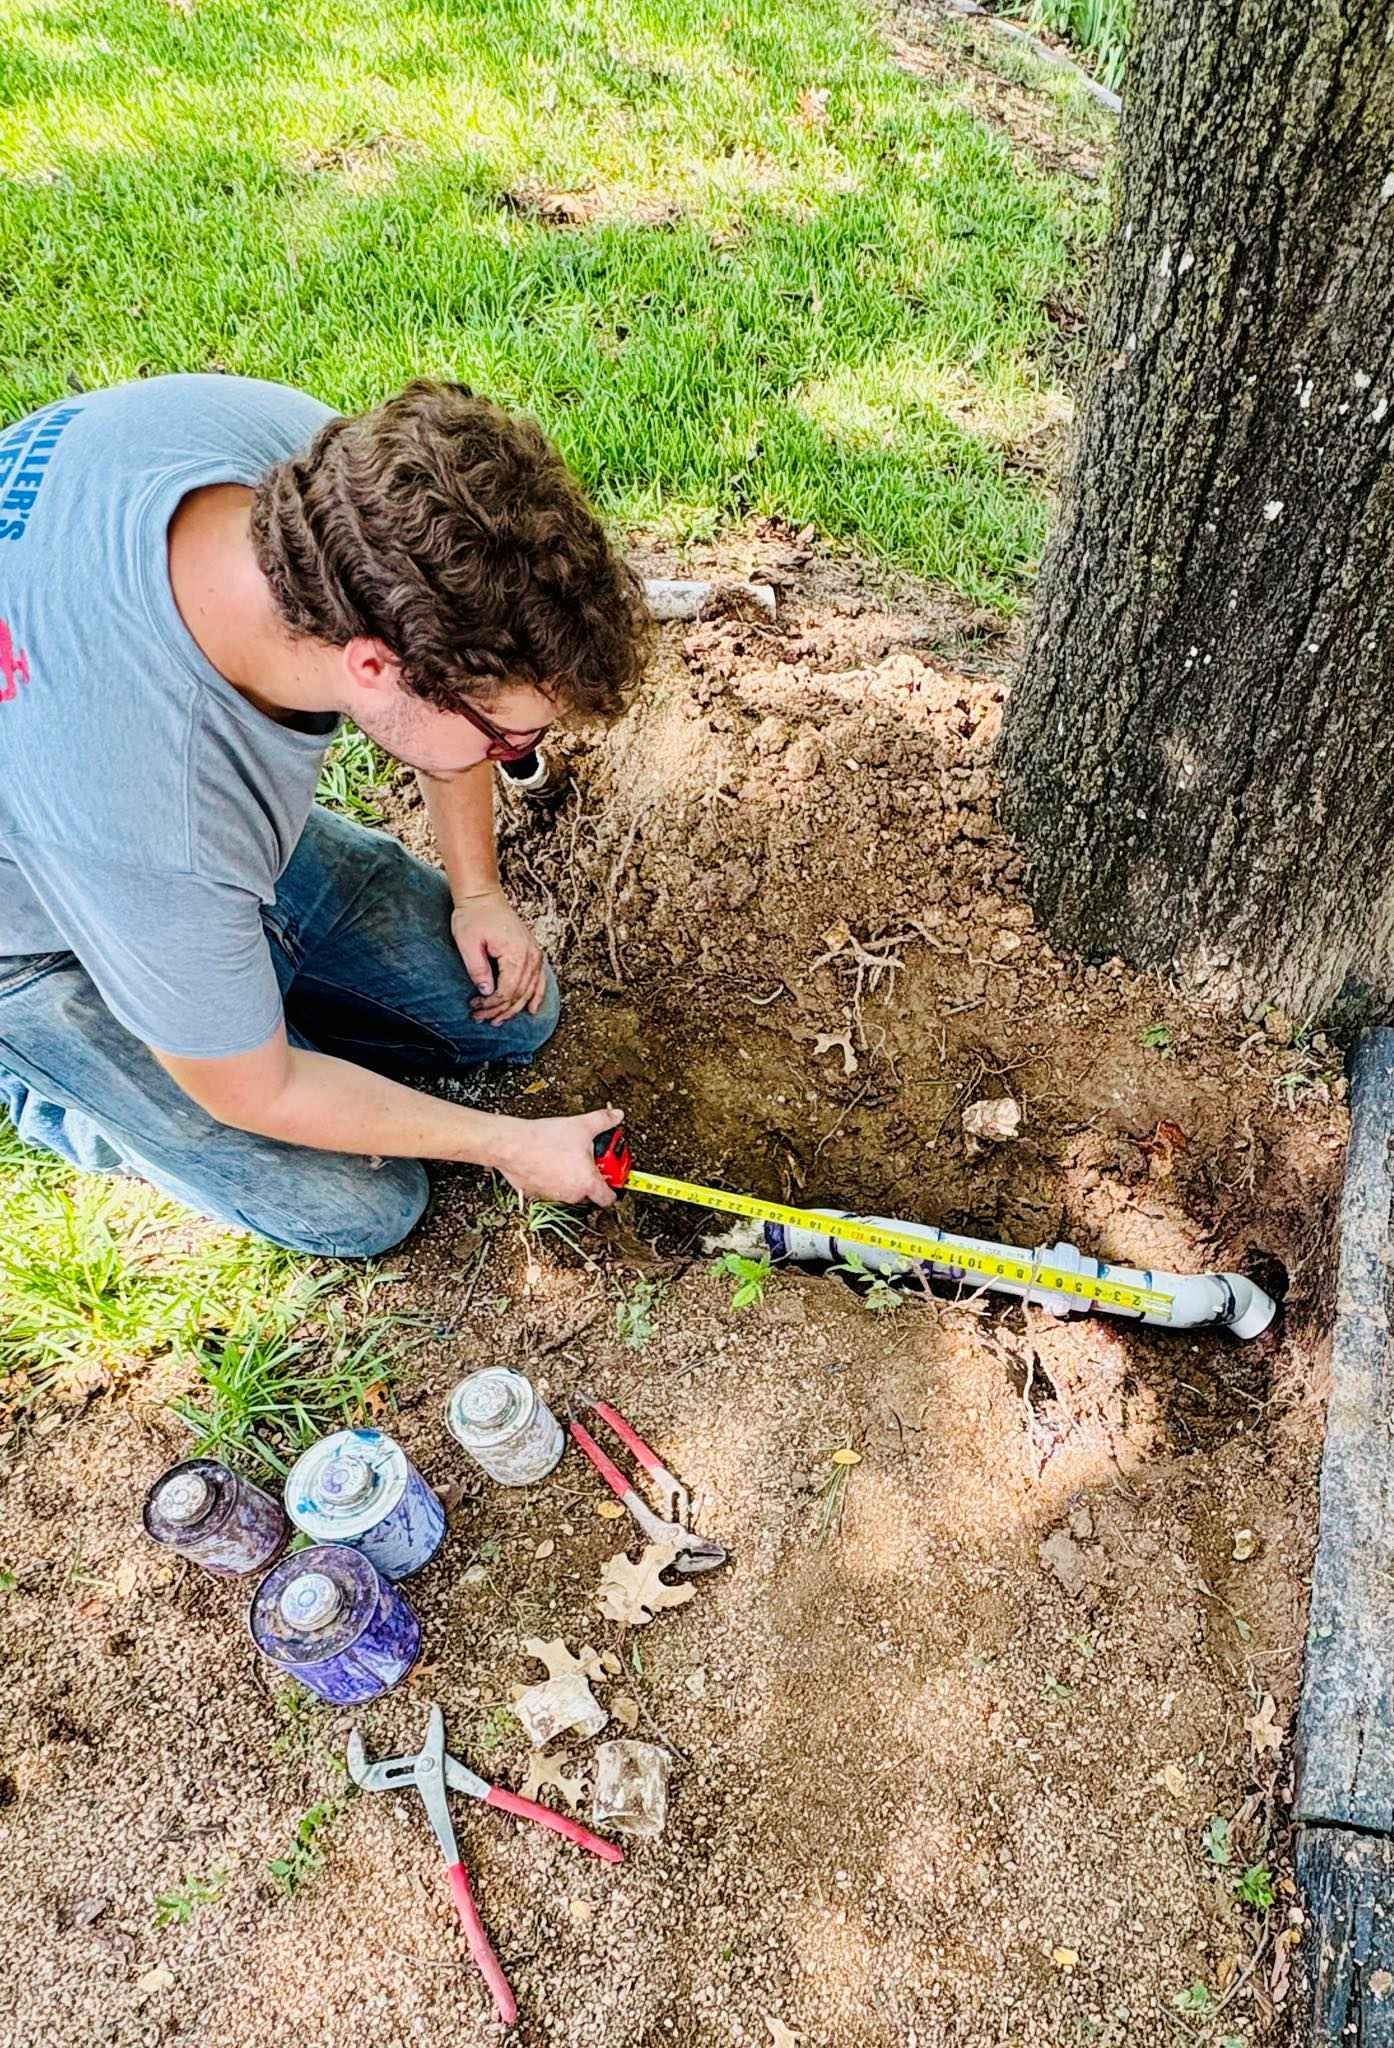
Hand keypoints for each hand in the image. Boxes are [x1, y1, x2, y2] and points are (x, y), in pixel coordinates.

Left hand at [451, 887, 546, 1025]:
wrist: (483, 897)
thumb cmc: (473, 917)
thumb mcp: (467, 943)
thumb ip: (478, 969)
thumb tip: (487, 992)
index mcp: (515, 952)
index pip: (508, 990)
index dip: (492, 1004)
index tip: (475, 1008)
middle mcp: (531, 955)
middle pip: (520, 994)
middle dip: (500, 1010)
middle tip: (481, 1019)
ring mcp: (535, 953)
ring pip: (529, 990)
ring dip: (514, 1008)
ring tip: (497, 1020)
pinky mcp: (533, 952)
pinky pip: (540, 979)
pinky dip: (537, 996)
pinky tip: (532, 1010)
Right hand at [492, 1108, 622, 1206]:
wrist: (512, 1145)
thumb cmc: (545, 1139)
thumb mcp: (582, 1125)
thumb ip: (604, 1121)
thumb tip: (616, 1115)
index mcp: (587, 1183)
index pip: (608, 1199)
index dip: (613, 1189)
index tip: (611, 1178)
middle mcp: (571, 1194)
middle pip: (588, 1194)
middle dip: (590, 1179)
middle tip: (588, 1161)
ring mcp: (552, 1196)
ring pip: (568, 1191)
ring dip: (570, 1179)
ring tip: (566, 1157)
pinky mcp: (535, 1193)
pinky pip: (549, 1188)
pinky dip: (551, 1179)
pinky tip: (548, 1161)